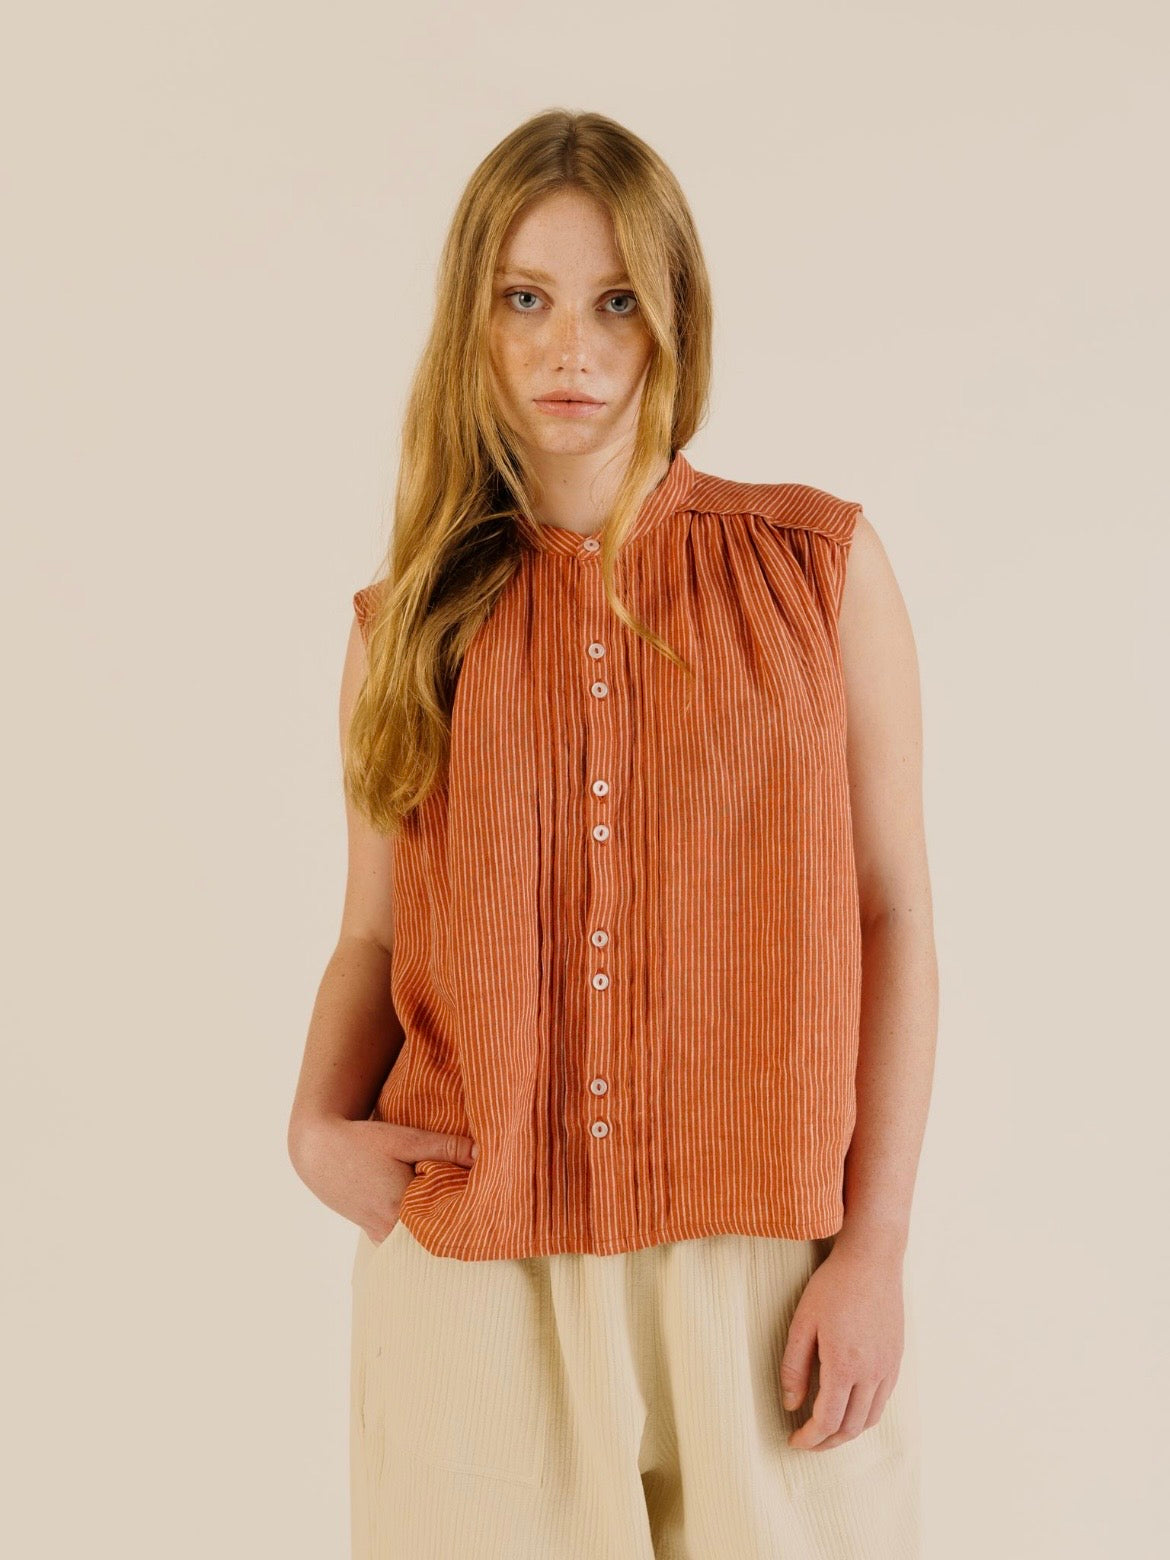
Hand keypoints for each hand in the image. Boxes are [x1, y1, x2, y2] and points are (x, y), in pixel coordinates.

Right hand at [291, 1115, 477, 1243]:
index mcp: (403, 1208)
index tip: (490, 1202)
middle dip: (458, 1223)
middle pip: (436, 1235)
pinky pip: (404, 1241)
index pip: (450, 1221)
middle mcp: (391, 1230)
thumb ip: (446, 1147)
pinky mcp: (373, 1233)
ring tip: (460, 1212)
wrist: (318, 1151)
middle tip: (482, 1210)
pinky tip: (430, 1217)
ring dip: (437, 1229)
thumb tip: (485, 1153)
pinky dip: (418, 1232)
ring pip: (420, 1241)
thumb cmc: (361, 1142)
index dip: (472, 1212)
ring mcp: (380, 1235)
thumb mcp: (405, 1139)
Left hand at [779, 1241, 904, 1452]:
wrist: (872, 1260)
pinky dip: (864, 1415)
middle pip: (851, 1427)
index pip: (828, 1421)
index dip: (809, 1438)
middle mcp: (871, 1373)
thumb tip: (790, 1405)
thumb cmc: (833, 1287)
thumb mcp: (803, 1323)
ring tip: (825, 1431)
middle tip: (807, 1441)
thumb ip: (793, 1367)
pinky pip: (882, 1401)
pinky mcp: (896, 1360)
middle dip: (827, 1442)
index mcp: (844, 1365)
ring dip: (847, 1433)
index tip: (794, 1441)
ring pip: (869, 1419)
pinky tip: (848, 1408)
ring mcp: (888, 1368)